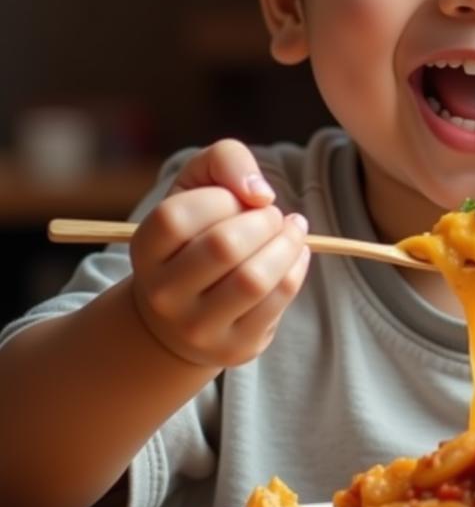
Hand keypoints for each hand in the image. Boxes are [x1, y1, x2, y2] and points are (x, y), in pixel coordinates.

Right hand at [129, 139, 310, 367]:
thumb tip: (259, 193)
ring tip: (292, 229)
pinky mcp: (235, 346)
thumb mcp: (197, 185)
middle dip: (263, 220)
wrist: (182, 314)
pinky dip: (297, 267)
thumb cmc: (196, 234)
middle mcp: (163, 294)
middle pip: (224, 247)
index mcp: (146, 250)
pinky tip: (296, 253)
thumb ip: (224, 160)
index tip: (237, 198)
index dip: (220, 197)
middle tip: (272, 214)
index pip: (178, 217)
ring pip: (254, 279)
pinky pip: (278, 300)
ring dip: (287, 243)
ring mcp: (197, 326)